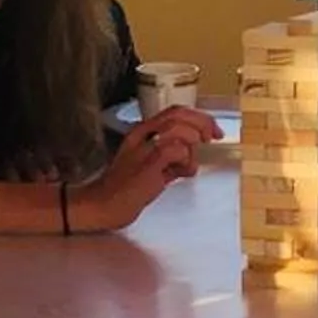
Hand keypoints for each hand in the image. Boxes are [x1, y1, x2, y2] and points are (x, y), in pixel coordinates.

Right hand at [75, 109, 215, 229]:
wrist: (104, 205)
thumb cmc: (125, 190)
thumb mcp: (152, 168)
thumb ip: (170, 161)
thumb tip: (191, 161)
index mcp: (141, 132)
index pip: (173, 112)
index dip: (197, 117)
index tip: (212, 130)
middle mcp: (141, 134)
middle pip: (178, 114)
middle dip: (202, 122)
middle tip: (213, 137)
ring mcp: (143, 148)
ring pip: (178, 129)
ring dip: (192, 145)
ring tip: (186, 164)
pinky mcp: (147, 164)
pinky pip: (176, 151)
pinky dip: (186, 161)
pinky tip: (180, 174)